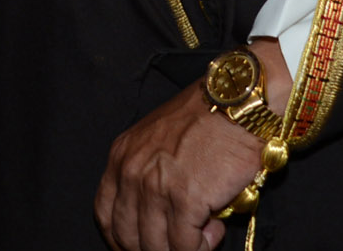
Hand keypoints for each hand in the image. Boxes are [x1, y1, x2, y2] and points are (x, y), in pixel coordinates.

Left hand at [94, 36, 290, 250]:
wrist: (236, 105)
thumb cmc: (203, 121)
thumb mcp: (156, 140)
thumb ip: (145, 175)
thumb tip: (151, 222)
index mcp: (121, 156)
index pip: (106, 215)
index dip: (122, 241)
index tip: (141, 248)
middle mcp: (132, 171)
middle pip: (127, 236)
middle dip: (152, 249)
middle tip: (179, 245)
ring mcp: (155, 186)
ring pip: (155, 247)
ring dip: (180, 250)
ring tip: (202, 234)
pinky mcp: (184, 199)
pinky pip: (184, 246)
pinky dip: (201, 247)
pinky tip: (214, 230)